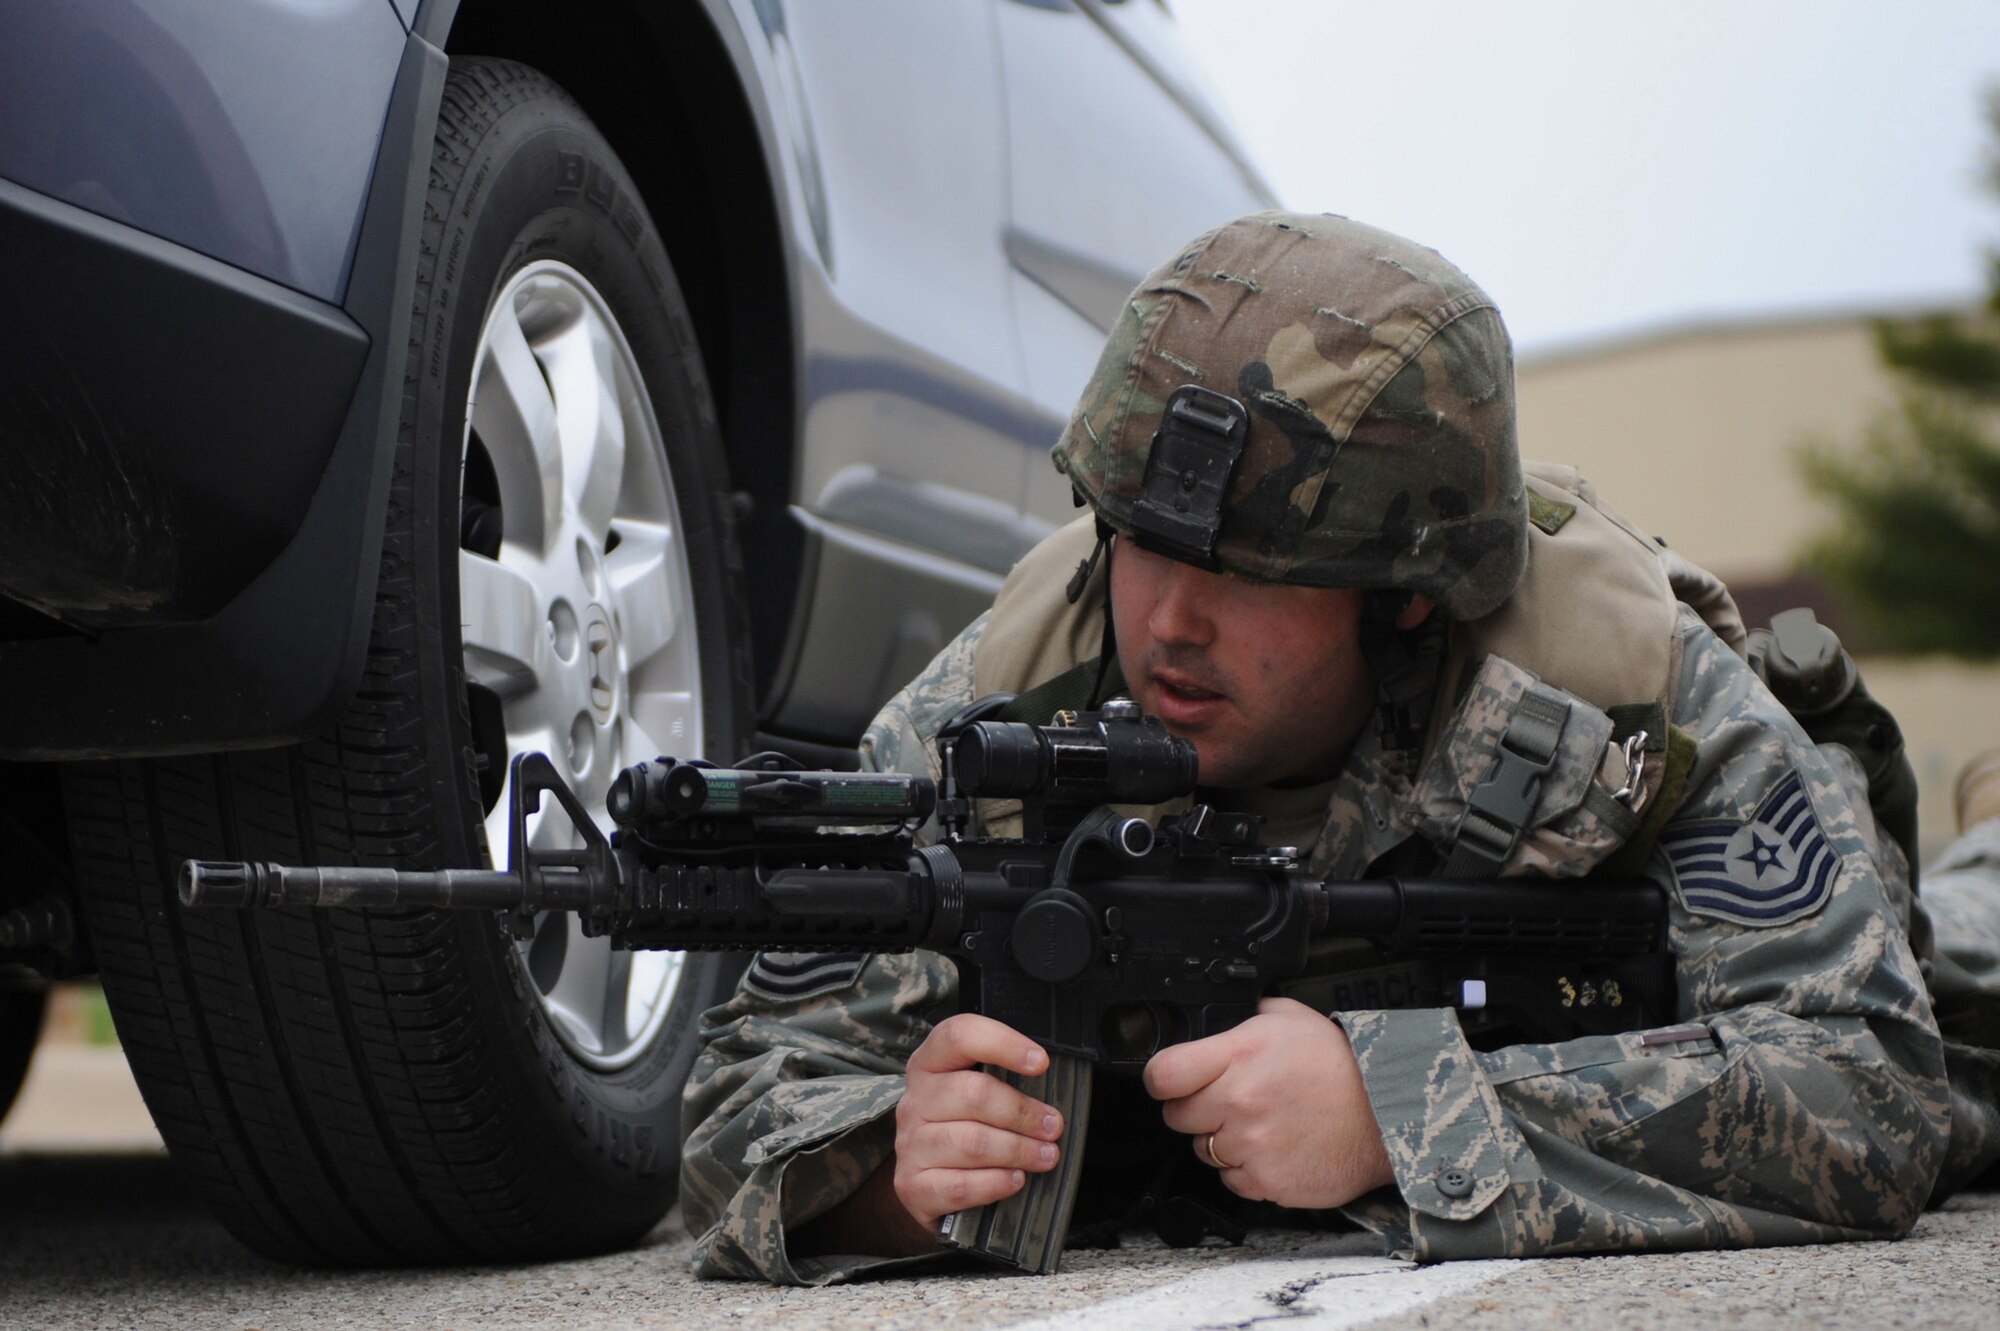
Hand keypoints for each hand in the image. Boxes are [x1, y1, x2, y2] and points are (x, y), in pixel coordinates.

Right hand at [892, 1013, 1066, 1230]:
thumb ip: (1004, 1079)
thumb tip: (1055, 1082)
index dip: (1003, 1043)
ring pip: (971, 1143)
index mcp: (930, 1064)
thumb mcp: (975, 1092)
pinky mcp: (913, 1186)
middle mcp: (915, 1100)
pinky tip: (1015, 1179)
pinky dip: (995, 1183)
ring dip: (1018, 1150)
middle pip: (973, 1094)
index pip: (959, 1036)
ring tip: (1045, 1156)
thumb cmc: (964, 1126)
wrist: (926, 1182)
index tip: (1041, 1062)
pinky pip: (961, 1185)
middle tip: (1053, 1127)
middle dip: (1023, 1112)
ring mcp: (910, 1144)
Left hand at [1143, 997, 1393, 1208]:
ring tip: (1260, 1124)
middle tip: (1228, 1102)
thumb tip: (1214, 1017)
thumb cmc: (1341, 1064)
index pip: (1163, 1074)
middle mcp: (1238, 1100)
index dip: (1161, 1079)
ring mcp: (1251, 1144)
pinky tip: (1273, 1149)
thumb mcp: (1288, 1016)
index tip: (1172, 1082)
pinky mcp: (1266, 1181)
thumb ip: (1243, 1018)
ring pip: (1203, 1151)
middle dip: (1195, 1109)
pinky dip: (1246, 1170)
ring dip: (1222, 1140)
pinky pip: (1232, 1181)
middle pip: (1177, 1115)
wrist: (1386, 1113)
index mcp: (1238, 1054)